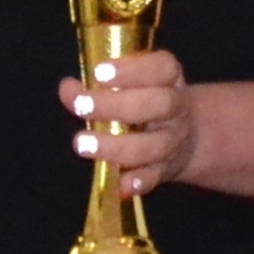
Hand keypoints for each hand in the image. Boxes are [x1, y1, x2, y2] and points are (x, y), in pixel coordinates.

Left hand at [57, 50, 195, 196]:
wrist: (185, 139)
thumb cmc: (144, 101)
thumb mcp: (127, 85)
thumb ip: (95, 85)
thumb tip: (68, 88)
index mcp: (169, 79)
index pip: (162, 68)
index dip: (132, 70)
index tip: (98, 72)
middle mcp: (176, 108)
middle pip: (159, 104)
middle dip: (116, 105)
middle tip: (81, 106)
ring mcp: (173, 141)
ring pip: (155, 145)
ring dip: (116, 146)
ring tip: (82, 143)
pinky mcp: (166, 170)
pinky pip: (155, 177)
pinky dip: (138, 182)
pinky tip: (120, 185)